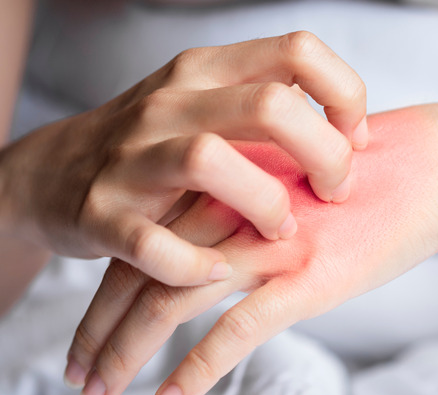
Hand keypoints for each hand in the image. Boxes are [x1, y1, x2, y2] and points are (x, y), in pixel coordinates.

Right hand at [0, 31, 366, 286]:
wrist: (51, 174)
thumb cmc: (156, 146)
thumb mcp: (209, 105)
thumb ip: (272, 109)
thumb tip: (351, 131)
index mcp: (208, 70)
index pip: (299, 50)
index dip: (344, 96)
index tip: (354, 141)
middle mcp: (172, 103)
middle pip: (271, 105)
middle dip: (325, 155)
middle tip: (334, 192)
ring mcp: (131, 157)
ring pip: (209, 161)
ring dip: (265, 205)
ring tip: (281, 232)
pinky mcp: (99, 215)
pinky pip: (153, 245)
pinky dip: (194, 265)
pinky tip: (217, 270)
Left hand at [65, 104, 437, 394]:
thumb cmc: (380, 168)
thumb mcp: (304, 173)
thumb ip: (261, 199)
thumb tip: (234, 240)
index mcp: (231, 174)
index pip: (146, 234)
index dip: (109, 282)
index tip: (92, 324)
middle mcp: (237, 204)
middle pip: (141, 268)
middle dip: (101, 326)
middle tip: (79, 371)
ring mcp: (271, 241)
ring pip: (171, 298)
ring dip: (126, 349)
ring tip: (99, 390)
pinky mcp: (309, 277)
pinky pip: (235, 331)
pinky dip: (195, 369)